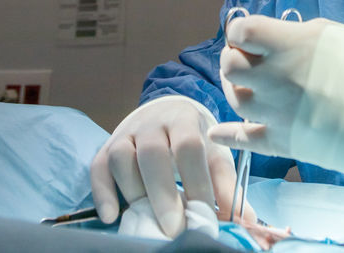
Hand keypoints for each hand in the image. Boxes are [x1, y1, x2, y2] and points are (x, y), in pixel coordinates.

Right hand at [89, 95, 253, 235]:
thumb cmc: (194, 142)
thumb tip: (245, 222)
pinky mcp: (106, 148)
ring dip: (134, 192)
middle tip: (174, 229)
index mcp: (184, 119)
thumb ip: (227, 187)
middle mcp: (151, 123)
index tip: (205, 214)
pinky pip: (98, 167)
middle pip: (153, 154)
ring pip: (121, 158)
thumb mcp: (214, 157)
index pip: (188, 147)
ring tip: (148, 222)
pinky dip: (102, 192)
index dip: (196, 181)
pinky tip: (112, 216)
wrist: (165, 114)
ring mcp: (125, 133)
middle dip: (163, 195)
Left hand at [208, 15, 343, 171]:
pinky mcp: (287, 144)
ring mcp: (280, 114)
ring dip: (239, 90)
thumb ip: (309, 35)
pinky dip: (227, 135)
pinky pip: (245, 141)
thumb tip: (289, 37)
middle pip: (230, 66)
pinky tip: (217, 132)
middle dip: (235, 58)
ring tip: (250, 86)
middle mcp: (278, 78)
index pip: (242, 31)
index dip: (243, 31)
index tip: (252, 35)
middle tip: (250, 60)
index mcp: (293, 44)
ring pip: (236, 100)